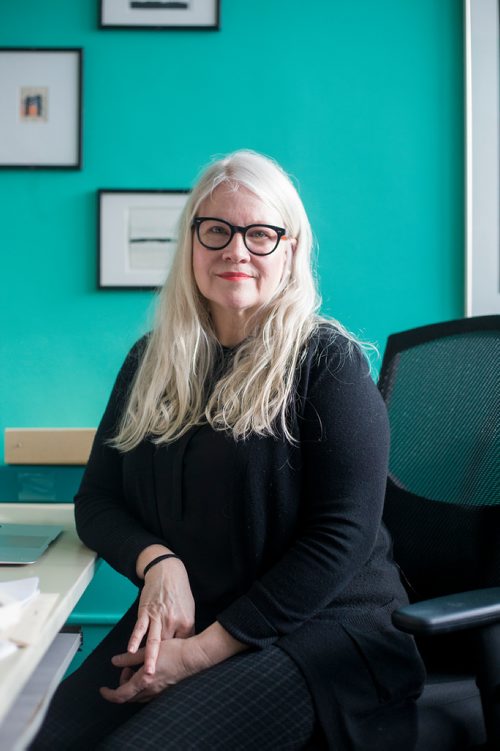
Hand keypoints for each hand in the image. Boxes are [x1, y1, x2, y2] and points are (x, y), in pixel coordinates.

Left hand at [100, 637, 209, 703]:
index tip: (103, 689)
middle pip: (128, 696)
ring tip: (135, 667)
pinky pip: (147, 693)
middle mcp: (150, 690)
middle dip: (121, 684)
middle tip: (125, 668)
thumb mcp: (148, 650)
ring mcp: (158, 691)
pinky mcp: (165, 689)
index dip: (109, 694)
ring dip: (131, 684)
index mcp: (144, 681)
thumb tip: (115, 661)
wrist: (193, 656)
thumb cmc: (173, 651)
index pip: (120, 695)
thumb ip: (129, 658)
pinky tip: (146, 670)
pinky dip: (141, 685)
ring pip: (138, 695)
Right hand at [128, 557, 194, 674]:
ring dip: (150, 657)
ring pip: (154, 641)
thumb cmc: (179, 592)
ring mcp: (159, 617)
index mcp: (186, 623)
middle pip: (169, 648)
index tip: (176, 674)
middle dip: (165, 665)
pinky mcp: (146, 612)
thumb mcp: (189, 610)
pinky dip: (135, 640)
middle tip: (161, 682)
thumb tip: (185, 646)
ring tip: (148, 673)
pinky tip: (131, 651)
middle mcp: (173, 622)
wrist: (167, 571)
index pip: (183, 646)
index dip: (179, 660)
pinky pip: (140, 628)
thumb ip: (186, 629)